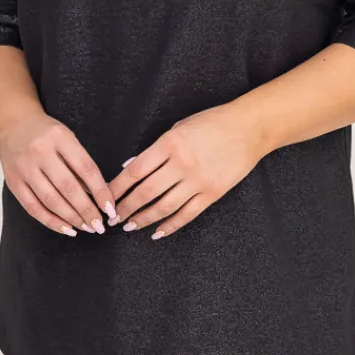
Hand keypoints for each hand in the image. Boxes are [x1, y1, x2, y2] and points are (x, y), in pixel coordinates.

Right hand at [0, 111, 116, 235]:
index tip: (110, 207)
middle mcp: (41, 153)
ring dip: (71, 218)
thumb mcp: (68, 138)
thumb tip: (99, 194)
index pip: (86, 168)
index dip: (100, 191)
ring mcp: (25, 169)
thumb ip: (81, 162)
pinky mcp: (14, 182)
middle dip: (87, 210)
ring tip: (86, 227)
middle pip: (68, 187)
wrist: (13, 123)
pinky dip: (51, 221)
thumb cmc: (46, 132)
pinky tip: (66, 228)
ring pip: (51, 200)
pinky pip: (33, 207)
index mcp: (60, 138)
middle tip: (99, 225)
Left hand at [106, 104, 263, 238]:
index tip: (106, 197)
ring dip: (143, 219)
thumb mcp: (179, 127)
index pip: (135, 170)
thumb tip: (130, 167)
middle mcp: (182, 164)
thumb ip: (155, 149)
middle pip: (146, 191)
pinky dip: (170, 226)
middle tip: (113, 218)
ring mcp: (198, 181)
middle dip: (126, 207)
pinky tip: (157, 232)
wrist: (249, 129)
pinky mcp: (212, 193)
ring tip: (129, 226)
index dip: (117, 187)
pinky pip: (187, 214)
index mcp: (171, 143)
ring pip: (164, 207)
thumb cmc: (212, 123)